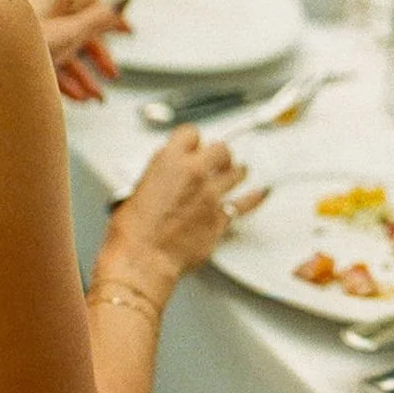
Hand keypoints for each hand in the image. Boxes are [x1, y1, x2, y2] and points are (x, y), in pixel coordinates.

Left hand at [25, 0, 129, 102]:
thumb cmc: (20, 49)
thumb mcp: (70, 33)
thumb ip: (99, 17)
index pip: (91, 2)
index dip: (112, 19)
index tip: (130, 33)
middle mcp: (38, 11)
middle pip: (77, 31)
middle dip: (98, 57)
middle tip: (113, 74)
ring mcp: (26, 33)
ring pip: (62, 51)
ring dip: (83, 75)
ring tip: (96, 97)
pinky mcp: (14, 55)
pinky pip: (45, 63)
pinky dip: (63, 79)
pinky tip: (77, 98)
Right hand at [101, 127, 268, 299]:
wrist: (143, 258)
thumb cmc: (133, 231)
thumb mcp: (137, 188)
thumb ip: (160, 176)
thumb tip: (169, 176)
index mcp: (169, 161)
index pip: (190, 134)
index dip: (192, 140)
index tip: (193, 145)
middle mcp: (195, 173)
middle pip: (221, 149)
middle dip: (219, 153)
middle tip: (217, 159)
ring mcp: (211, 195)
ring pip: (237, 172)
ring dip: (237, 171)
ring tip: (238, 171)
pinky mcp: (221, 217)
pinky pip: (244, 203)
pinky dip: (254, 197)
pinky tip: (260, 193)